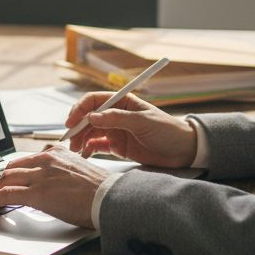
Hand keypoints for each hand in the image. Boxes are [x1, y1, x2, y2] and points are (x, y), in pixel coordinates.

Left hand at [0, 146, 108, 227]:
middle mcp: (46, 160)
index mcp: (57, 153)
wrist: (109, 198)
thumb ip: (64, 170)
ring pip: (6, 178)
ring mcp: (40, 176)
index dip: (14, 170)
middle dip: (2, 179)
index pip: (27, 159)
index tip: (9, 177)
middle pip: (13, 167)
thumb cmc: (100, 190)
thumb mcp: (80, 170)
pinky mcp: (37, 193)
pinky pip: (6, 194)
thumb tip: (56, 181)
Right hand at [66, 92, 196, 167]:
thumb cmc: (167, 131)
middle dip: (77, 128)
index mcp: (122, 102)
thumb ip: (117, 119)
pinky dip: (88, 149)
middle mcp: (115, 115)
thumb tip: (91, 116)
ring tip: (76, 151)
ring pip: (90, 132)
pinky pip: (96, 146)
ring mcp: (115, 130)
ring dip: (80, 139)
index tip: (71, 122)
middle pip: (88, 117)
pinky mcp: (117, 146)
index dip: (80, 109)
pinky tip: (85, 155)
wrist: (182, 151)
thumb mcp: (143, 122)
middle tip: (71, 141)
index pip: (94, 100)